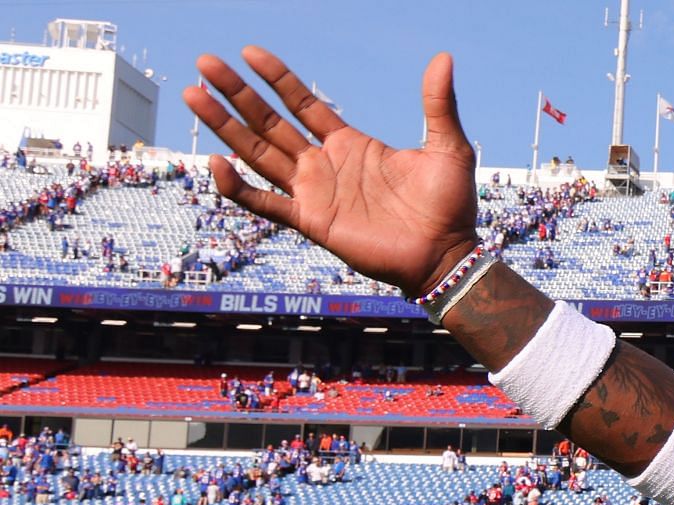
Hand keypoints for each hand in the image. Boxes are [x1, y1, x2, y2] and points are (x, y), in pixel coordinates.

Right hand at [183, 48, 479, 296]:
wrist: (448, 255)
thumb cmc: (450, 207)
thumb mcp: (447, 147)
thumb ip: (438, 104)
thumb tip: (444, 58)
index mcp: (349, 144)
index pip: (301, 103)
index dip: (275, 78)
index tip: (249, 52)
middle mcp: (324, 165)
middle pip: (268, 122)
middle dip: (237, 94)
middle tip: (205, 63)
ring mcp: (315, 193)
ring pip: (258, 153)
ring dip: (225, 127)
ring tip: (194, 95)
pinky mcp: (313, 222)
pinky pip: (266, 203)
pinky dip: (239, 187)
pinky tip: (216, 164)